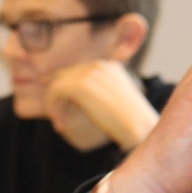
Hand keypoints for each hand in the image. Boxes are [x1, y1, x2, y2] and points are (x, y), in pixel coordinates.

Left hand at [44, 60, 158, 151]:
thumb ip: (97, 96)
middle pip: (64, 76)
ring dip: (55, 105)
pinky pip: (54, 91)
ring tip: (60, 124)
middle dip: (58, 99)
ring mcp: (90, 73)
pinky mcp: (81, 85)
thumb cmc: (130, 122)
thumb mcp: (115, 102)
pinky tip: (60, 125)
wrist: (139, 127)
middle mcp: (99, 65)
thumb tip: (73, 102)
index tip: (64, 114)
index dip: (66, 93)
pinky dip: (53, 108)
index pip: (77, 73)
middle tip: (59, 121)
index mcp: (109, 66)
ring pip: (57, 83)